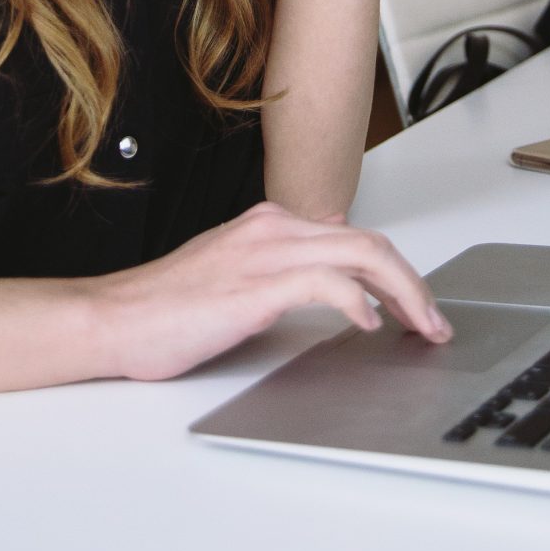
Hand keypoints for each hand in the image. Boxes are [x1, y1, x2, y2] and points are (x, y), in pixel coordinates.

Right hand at [92, 202, 452, 383]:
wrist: (114, 318)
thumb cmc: (164, 309)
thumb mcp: (234, 278)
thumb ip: (280, 271)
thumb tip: (328, 279)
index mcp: (269, 224)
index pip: (353, 236)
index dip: (395, 271)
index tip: (415, 305)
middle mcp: (273, 227)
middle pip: (369, 242)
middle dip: (413, 283)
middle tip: (435, 322)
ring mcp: (265, 253)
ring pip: (361, 255)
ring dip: (404, 292)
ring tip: (422, 326)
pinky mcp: (256, 286)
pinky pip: (328, 283)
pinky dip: (359, 301)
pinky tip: (369, 325)